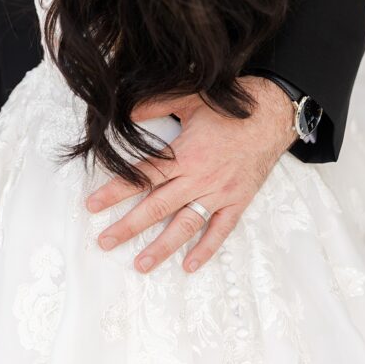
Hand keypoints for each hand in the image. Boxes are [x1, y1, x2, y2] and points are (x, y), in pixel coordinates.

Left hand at [88, 77, 297, 273]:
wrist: (273, 116)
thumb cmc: (229, 108)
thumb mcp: (189, 98)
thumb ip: (155, 104)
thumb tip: (126, 111)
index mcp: (183, 155)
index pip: (141, 177)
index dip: (115, 192)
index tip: (92, 206)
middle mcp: (198, 178)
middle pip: (157, 207)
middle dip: (129, 226)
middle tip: (105, 242)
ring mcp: (218, 193)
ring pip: (185, 225)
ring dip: (162, 247)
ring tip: (141, 264)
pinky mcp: (237, 202)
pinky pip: (220, 230)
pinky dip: (206, 249)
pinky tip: (189, 265)